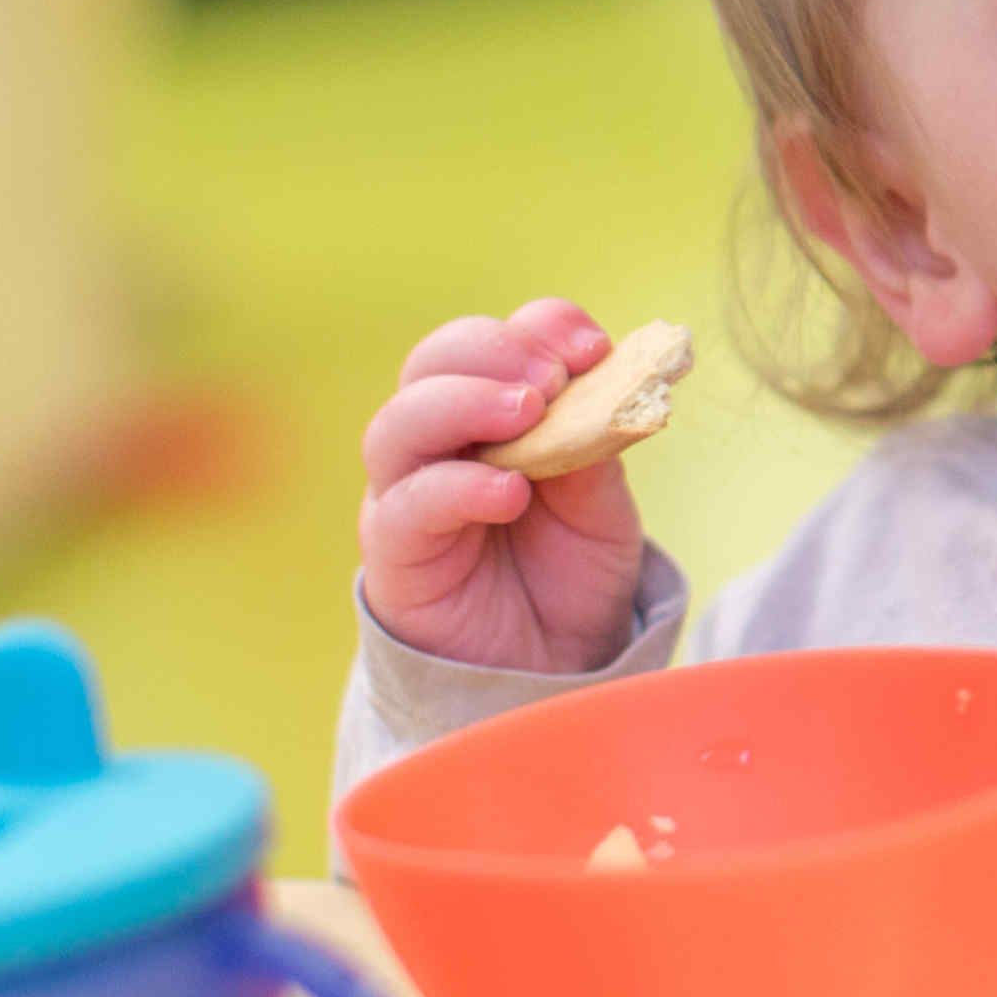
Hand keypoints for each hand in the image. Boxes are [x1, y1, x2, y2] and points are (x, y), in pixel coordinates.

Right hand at [357, 299, 650, 674]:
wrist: (552, 667)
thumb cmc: (570, 573)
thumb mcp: (602, 506)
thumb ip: (592, 449)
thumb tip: (600, 387)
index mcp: (492, 411)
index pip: (497, 341)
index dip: (541, 329)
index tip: (594, 347)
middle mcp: (439, 440)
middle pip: (434, 363)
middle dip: (494, 353)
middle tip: (553, 378)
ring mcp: (408, 491)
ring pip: (400, 423)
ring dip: (463, 404)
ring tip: (526, 414)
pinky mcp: (394, 550)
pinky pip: (405, 506)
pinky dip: (456, 487)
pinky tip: (508, 492)